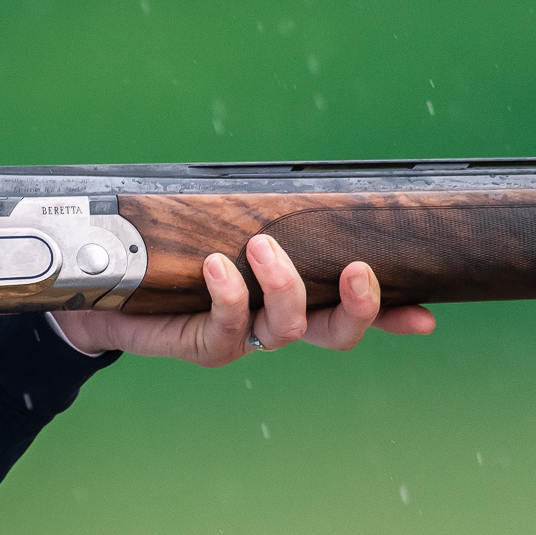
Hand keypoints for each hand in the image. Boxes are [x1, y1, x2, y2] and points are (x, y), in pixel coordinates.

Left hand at [51, 234, 436, 363]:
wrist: (110, 295)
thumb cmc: (172, 259)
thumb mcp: (222, 232)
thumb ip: (259, 221)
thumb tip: (293, 188)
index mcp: (292, 298)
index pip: (352, 310)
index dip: (390, 316)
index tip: (425, 318)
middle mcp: (273, 323)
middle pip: (335, 332)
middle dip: (358, 306)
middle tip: (356, 269)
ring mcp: (242, 339)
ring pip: (286, 328)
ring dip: (283, 284)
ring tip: (261, 245)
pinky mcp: (205, 345)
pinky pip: (229, 326)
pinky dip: (229, 293)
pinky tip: (217, 265)